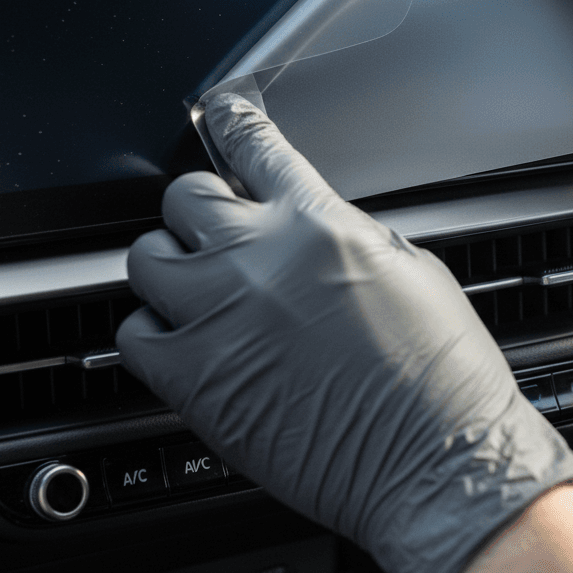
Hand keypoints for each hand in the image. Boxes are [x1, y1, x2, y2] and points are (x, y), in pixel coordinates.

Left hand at [117, 93, 572, 572]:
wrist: (435, 461)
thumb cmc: (439, 373)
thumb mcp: (410, 269)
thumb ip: (343, 237)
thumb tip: (311, 230)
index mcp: (318, 223)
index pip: (253, 145)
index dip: (230, 119)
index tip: (219, 112)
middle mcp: (259, 259)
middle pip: (183, 196)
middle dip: (200, 205)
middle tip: (217, 228)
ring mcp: (219, 318)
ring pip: (145, 258)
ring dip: (168, 264)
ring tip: (194, 285)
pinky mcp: (196, 382)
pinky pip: (133, 335)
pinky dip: (150, 331)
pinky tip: (182, 339)